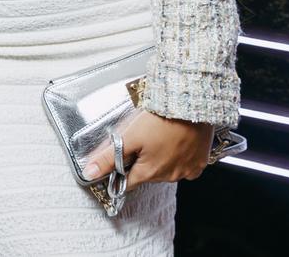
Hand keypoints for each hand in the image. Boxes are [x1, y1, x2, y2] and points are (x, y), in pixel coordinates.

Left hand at [82, 111, 212, 185]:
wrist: (190, 106)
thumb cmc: (161, 120)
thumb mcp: (129, 137)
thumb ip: (109, 157)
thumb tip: (90, 173)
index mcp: (149, 172)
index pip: (128, 182)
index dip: (120, 173)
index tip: (119, 161)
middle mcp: (169, 176)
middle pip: (146, 174)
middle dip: (141, 160)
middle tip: (141, 139)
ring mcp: (186, 171)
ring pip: (166, 170)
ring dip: (160, 158)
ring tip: (159, 136)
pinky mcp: (199, 163)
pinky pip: (185, 165)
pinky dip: (179, 157)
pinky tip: (175, 141)